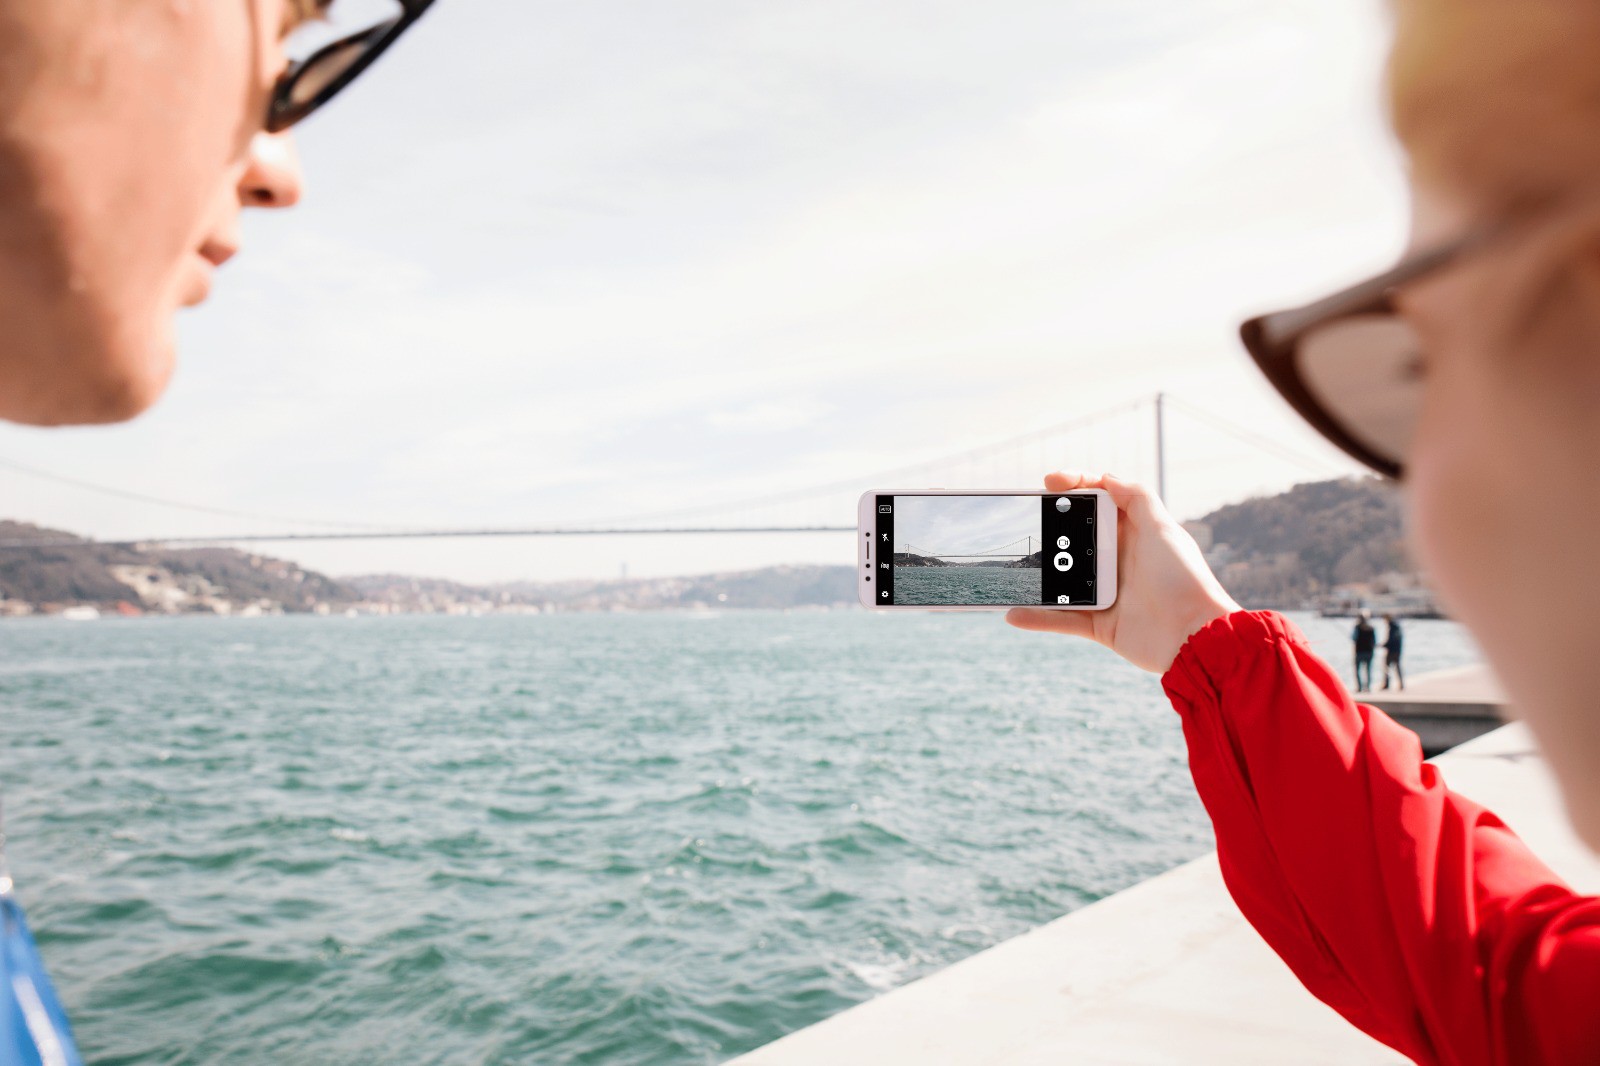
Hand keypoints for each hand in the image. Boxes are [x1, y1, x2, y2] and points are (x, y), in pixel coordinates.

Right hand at [1006, 472, 1239, 672]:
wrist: (1196, 637)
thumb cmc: (1184, 579)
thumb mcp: (1164, 529)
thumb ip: (1137, 498)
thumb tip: (1106, 477)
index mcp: (1133, 533)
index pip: (1099, 501)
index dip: (1075, 487)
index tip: (1049, 482)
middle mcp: (1118, 560)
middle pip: (1075, 538)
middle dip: (1049, 529)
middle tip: (1027, 520)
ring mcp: (1107, 593)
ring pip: (1063, 580)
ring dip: (1038, 575)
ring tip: (1012, 567)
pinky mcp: (1101, 625)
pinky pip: (1062, 619)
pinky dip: (1038, 618)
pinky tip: (1014, 613)